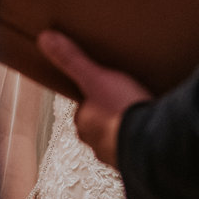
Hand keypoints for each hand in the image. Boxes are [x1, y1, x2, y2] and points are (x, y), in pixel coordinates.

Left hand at [38, 31, 150, 167]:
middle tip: (125, 96)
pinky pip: (137, 146)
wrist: (154, 143)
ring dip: (126, 127)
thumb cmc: (121, 110)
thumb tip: (44, 39)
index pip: (83, 107)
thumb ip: (72, 60)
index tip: (107, 84)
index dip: (95, 95)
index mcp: (84, 123)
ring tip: (140, 111)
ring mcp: (117, 154)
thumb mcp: (95, 78)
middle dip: (111, 112)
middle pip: (100, 123)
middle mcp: (96, 143)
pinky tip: (152, 127)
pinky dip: (142, 138)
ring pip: (118, 136)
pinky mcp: (138, 160)